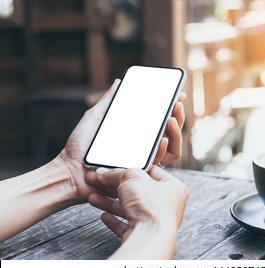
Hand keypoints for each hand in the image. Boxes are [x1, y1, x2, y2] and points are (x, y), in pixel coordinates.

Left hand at [57, 80, 185, 202]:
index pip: (159, 120)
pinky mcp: (139, 172)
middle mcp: (142, 147)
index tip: (178, 94)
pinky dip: (163, 150)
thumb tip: (119, 82)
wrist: (69, 170)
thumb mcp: (95, 117)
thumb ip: (109, 101)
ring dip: (175, 132)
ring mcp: (142, 160)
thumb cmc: (80, 145)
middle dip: (178, 117)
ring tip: (172, 118)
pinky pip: (158, 162)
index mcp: (135, 133)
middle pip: (170, 133)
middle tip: (177, 104)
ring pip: (170, 148)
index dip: (171, 108)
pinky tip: (162, 139)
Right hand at [87, 166, 188, 242]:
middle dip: (116, 186)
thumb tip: (104, 173)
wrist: (150, 236)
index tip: (117, 167)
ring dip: (110, 203)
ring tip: (94, 196)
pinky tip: (104, 215)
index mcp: (173, 187)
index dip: (133, 168)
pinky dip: (115, 220)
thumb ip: (117, 173)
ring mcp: (156, 221)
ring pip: (130, 208)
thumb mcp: (132, 177)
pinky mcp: (144, 235)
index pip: (152, 172)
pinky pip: (127, 225)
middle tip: (101, 181)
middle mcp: (167, 205)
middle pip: (138, 191)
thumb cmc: (151, 206)